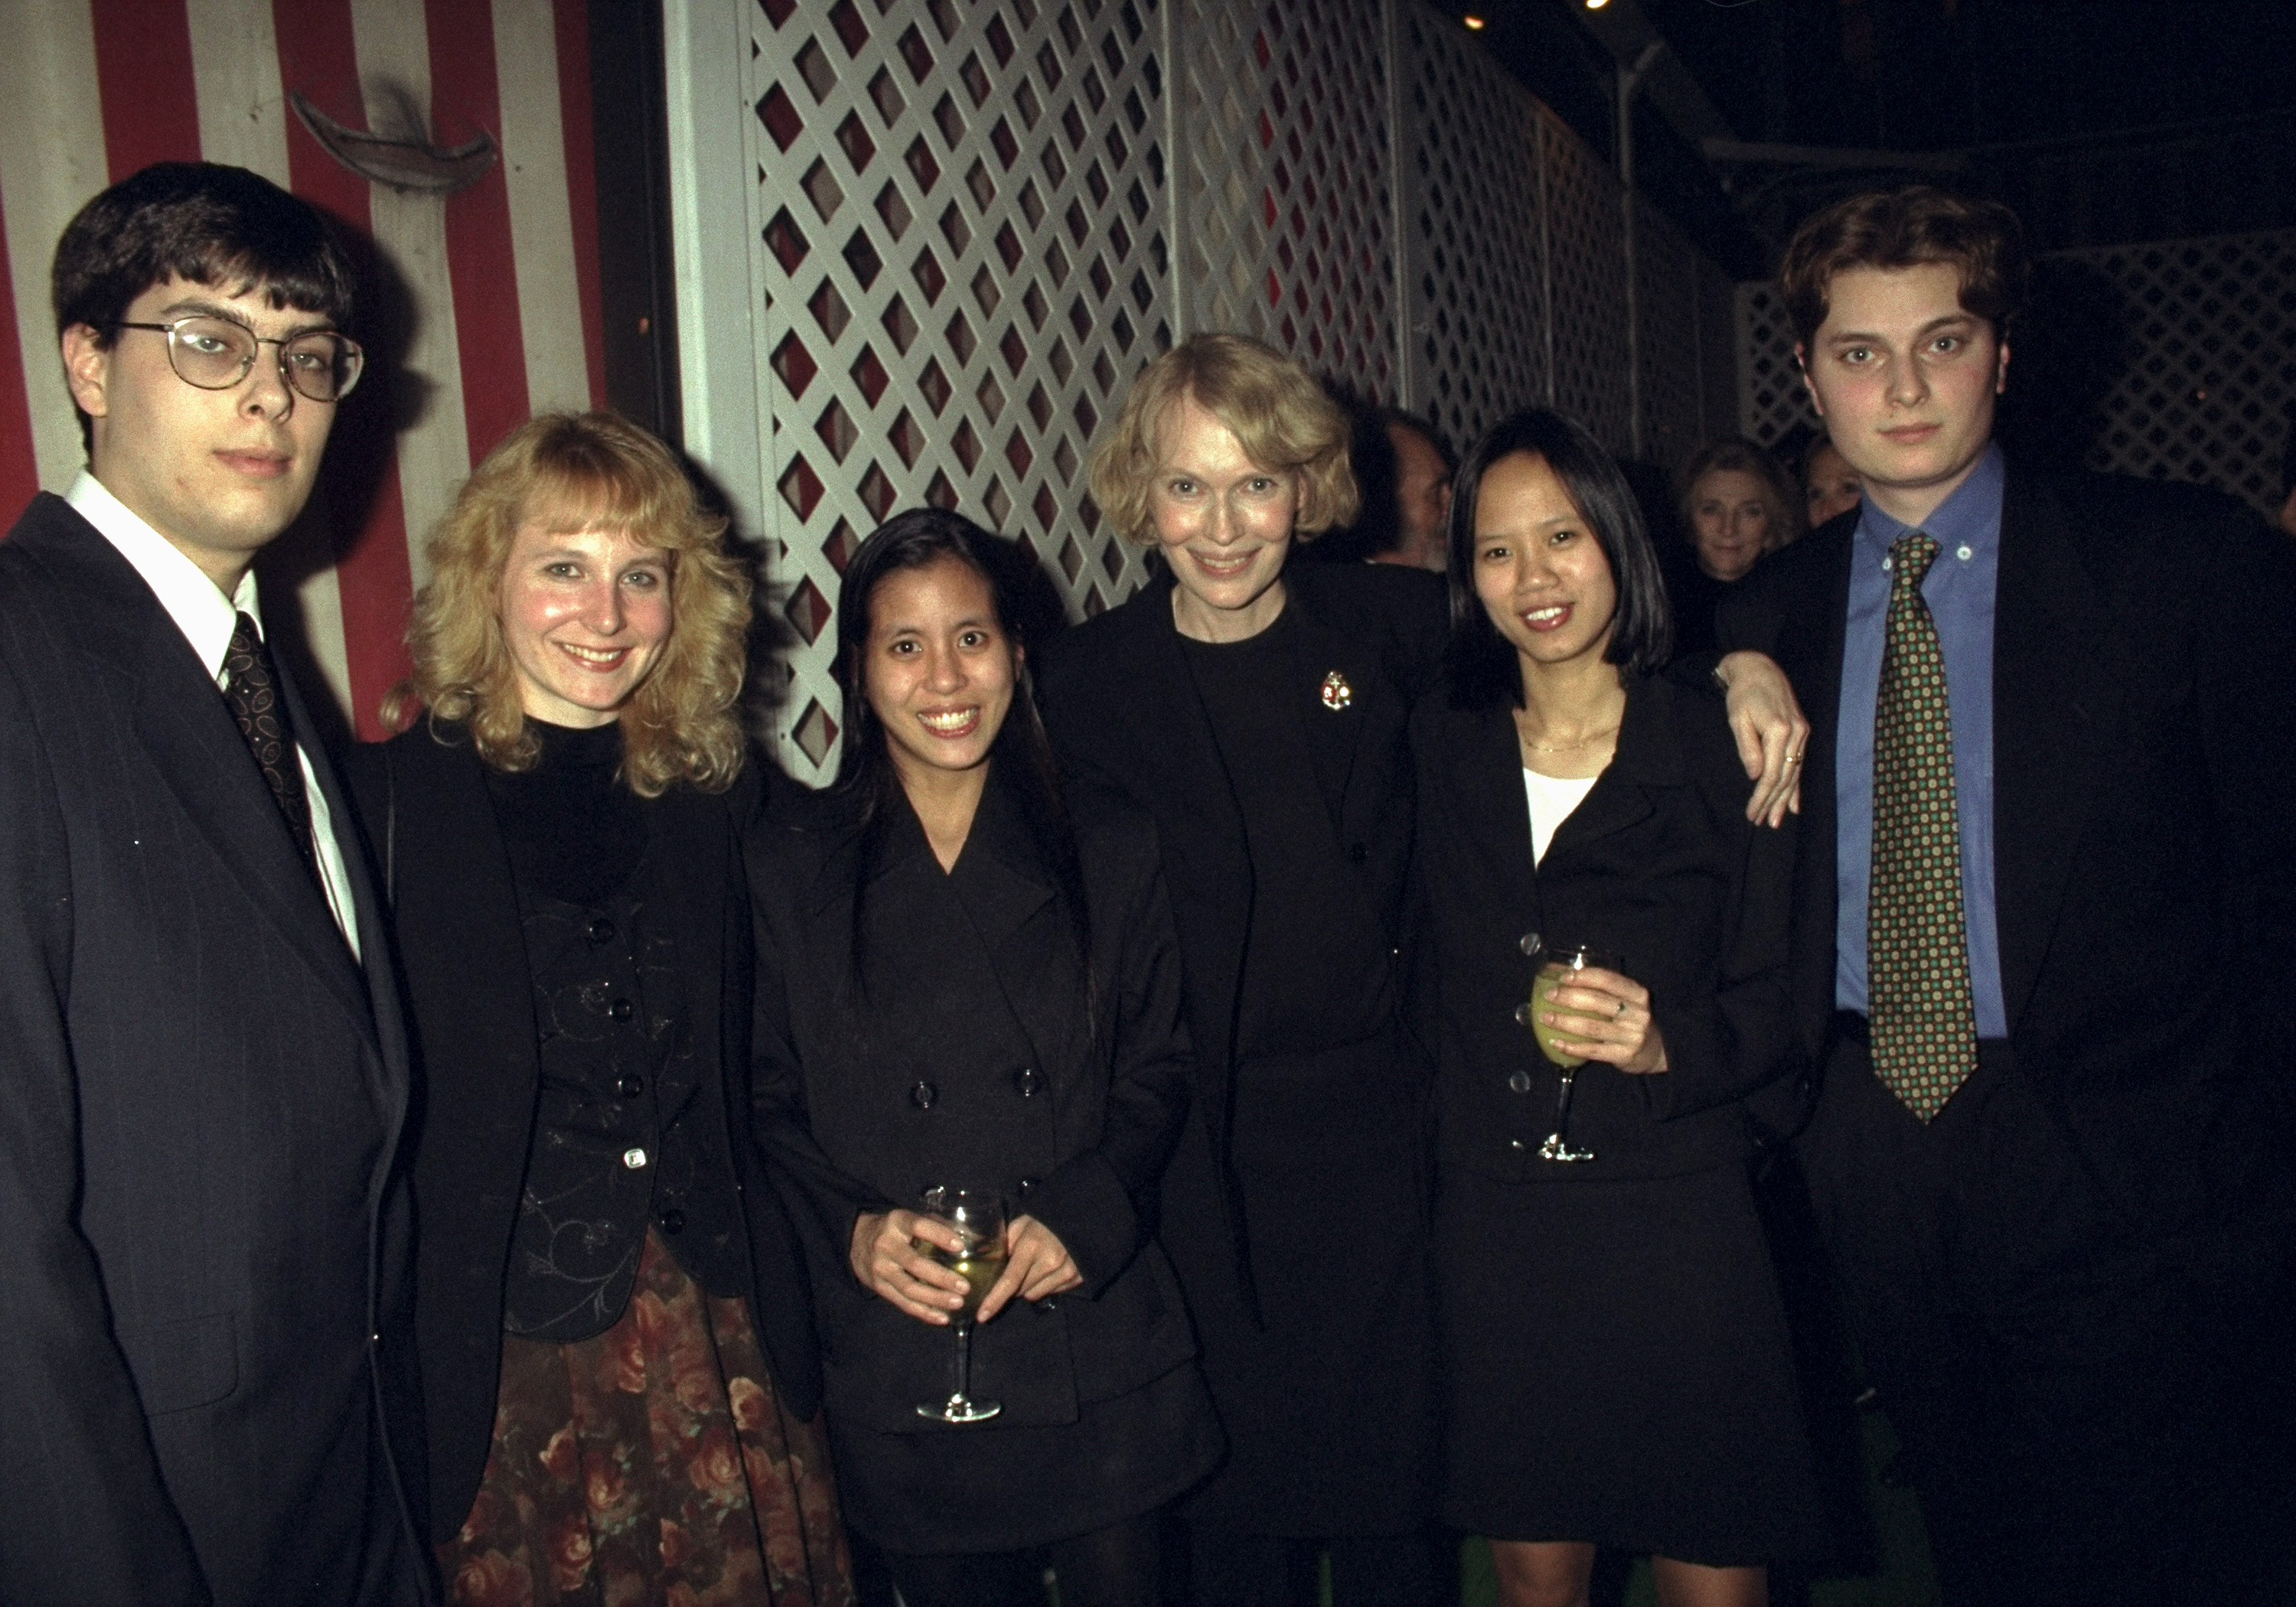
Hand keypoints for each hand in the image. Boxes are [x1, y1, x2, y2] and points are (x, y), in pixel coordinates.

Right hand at [849, 1208, 970, 1324]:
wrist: (858, 1241)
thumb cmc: (898, 1230)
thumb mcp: (913, 1219)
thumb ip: (940, 1226)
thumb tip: (977, 1238)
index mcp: (898, 1221)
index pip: (919, 1226)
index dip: (939, 1235)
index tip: (960, 1246)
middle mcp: (886, 1244)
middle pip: (915, 1263)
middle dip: (941, 1277)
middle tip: (964, 1286)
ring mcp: (880, 1267)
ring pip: (909, 1288)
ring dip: (935, 1298)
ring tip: (957, 1303)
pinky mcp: (879, 1287)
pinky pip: (902, 1303)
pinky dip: (923, 1312)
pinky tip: (942, 1318)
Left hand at [975, 1214, 1081, 1322]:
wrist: (1078, 1216)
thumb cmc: (1044, 1220)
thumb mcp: (1020, 1225)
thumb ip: (1004, 1245)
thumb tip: (985, 1262)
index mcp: (1031, 1246)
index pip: (1010, 1281)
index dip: (994, 1300)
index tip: (982, 1315)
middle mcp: (1050, 1262)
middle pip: (1020, 1291)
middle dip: (1014, 1284)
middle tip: (1019, 1267)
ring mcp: (1066, 1271)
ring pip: (1035, 1295)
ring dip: (1030, 1286)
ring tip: (1036, 1265)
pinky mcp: (1077, 1278)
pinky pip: (1053, 1293)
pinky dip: (1047, 1285)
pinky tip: (1051, 1268)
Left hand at [1540, 966, 1667, 1073]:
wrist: (1654, 1050)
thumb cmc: (1630, 1019)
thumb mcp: (1624, 1000)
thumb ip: (1599, 987)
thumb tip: (1557, 971)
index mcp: (1637, 994)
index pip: (1609, 980)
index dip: (1585, 977)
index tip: (1564, 977)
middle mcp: (1637, 1014)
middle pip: (1597, 1002)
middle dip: (1568, 997)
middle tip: (1549, 995)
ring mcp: (1632, 1036)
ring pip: (1592, 1027)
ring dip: (1564, 1021)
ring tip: (1545, 1017)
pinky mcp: (1624, 1055)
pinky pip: (1592, 1050)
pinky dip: (1571, 1047)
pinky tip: (1555, 1042)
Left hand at [1716, 650, 1810, 827]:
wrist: (1760, 668)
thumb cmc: (1743, 694)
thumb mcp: (1738, 719)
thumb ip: (1748, 748)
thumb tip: (1755, 776)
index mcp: (1779, 731)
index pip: (1771, 774)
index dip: (1762, 797)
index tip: (1752, 814)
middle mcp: (1796, 734)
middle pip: (1785, 777)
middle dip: (1773, 803)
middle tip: (1763, 823)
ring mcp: (1802, 733)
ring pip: (1795, 773)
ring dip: (1785, 799)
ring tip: (1776, 820)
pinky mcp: (1802, 732)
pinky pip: (1800, 763)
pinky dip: (1797, 785)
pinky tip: (1795, 804)